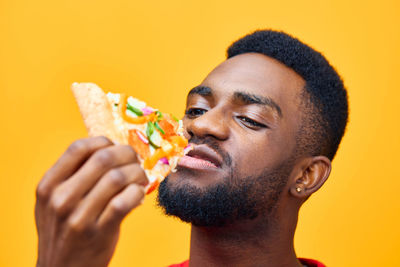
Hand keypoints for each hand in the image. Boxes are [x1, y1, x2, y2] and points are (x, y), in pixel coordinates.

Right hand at [35, 136, 147, 266]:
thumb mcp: (54, 203)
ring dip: (137, 174)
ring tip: (140, 179)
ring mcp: (78, 217)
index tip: (116, 148)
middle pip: (103, 158)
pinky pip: (125, 201)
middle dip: (128, 155)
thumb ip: (72, 178)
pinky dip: (137, 193)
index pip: (78, 148)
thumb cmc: (64, 232)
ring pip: (117, 178)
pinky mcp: (98, 232)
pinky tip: (138, 195)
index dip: (104, 142)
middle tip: (136, 162)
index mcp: (48, 186)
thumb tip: (109, 150)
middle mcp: (60, 199)